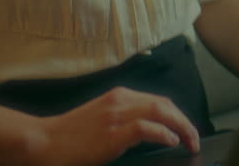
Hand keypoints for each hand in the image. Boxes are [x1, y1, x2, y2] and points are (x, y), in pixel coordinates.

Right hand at [29, 86, 200, 165]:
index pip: (159, 101)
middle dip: (185, 121)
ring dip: (182, 127)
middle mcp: (121, 100)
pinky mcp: (113, 133)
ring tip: (190, 142)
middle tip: (194, 138)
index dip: (177, 115)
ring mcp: (117, 115)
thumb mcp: (101, 119)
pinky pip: (148, 128)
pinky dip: (164, 133)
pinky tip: (171, 142)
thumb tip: (150, 131)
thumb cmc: (70, 135)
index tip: (186, 129)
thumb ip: (123, 118)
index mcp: (119, 96)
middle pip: (165, 104)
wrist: (43, 142)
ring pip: (162, 111)